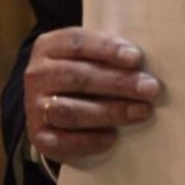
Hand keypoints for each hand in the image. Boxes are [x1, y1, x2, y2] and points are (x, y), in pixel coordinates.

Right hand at [24, 27, 160, 163]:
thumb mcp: (88, 52)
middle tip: (150, 88)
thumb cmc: (82, 68)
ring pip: (71, 111)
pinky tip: (113, 137)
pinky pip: (61, 141)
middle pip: (79, 77)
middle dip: (118, 83)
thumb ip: (108, 52)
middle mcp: (38, 74)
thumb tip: (144, 64)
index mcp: (50, 46)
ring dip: (110, 112)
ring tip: (141, 111)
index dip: (108, 49)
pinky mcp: (37, 135)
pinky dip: (89, 140)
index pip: (78, 43)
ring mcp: (34, 106)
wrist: (50, 99)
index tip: (136, 58)